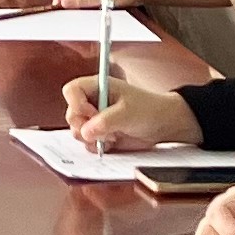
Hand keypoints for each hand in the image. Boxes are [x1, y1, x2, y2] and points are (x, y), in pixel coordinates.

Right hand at [61, 76, 198, 150]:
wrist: (162, 125)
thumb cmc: (148, 110)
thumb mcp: (127, 112)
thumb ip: (105, 121)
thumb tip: (86, 132)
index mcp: (97, 87)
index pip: (72, 91)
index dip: (76, 104)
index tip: (92, 114)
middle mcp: (92, 102)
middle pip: (71, 114)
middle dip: (85, 126)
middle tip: (105, 130)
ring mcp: (94, 120)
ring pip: (76, 131)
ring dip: (92, 138)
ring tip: (113, 135)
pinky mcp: (99, 135)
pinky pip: (87, 143)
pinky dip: (97, 146)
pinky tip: (113, 142)